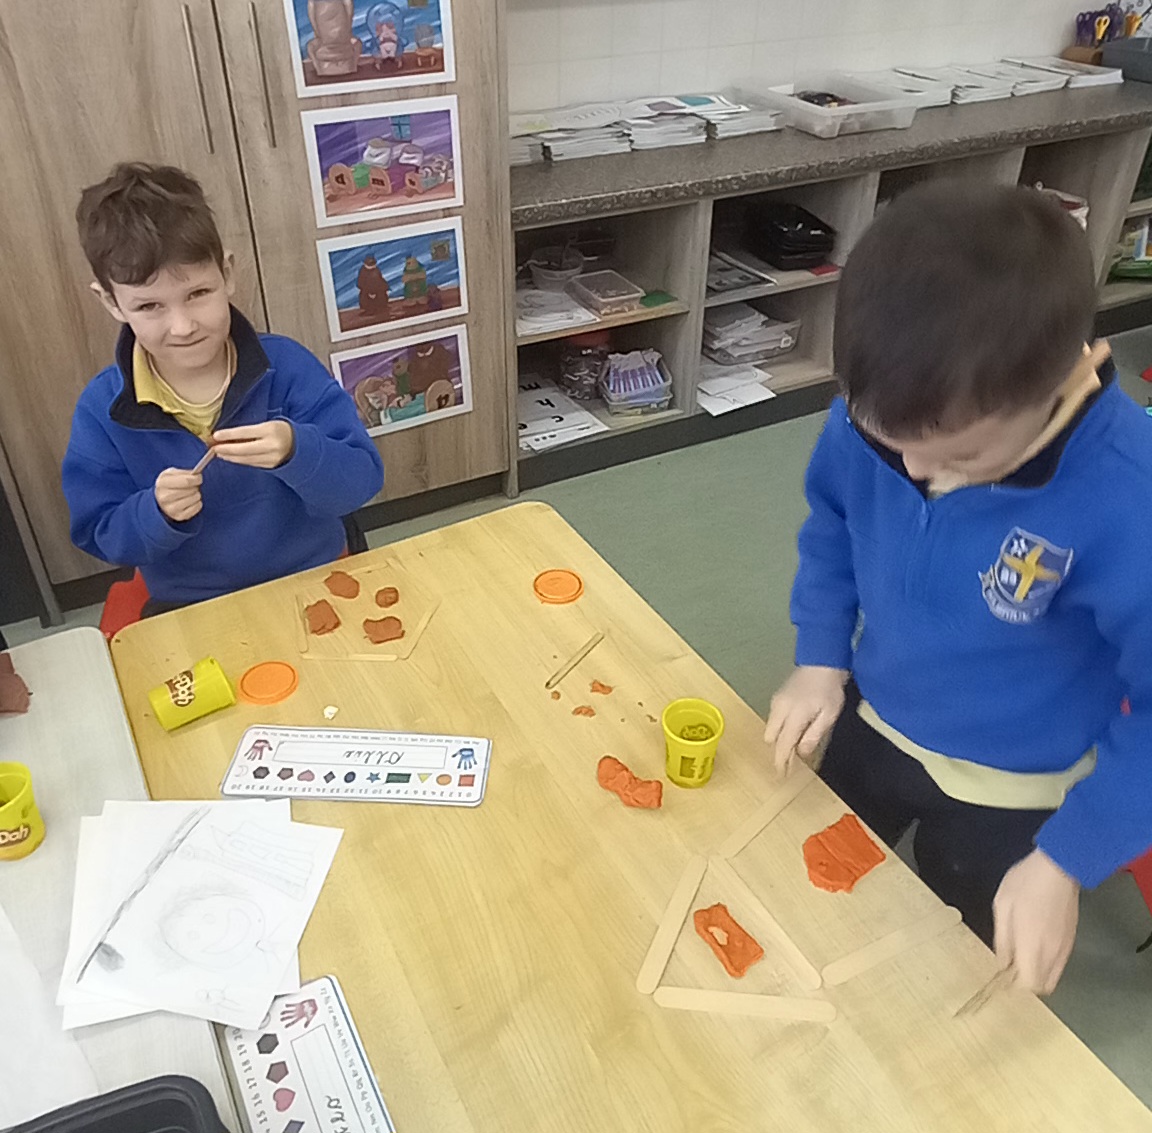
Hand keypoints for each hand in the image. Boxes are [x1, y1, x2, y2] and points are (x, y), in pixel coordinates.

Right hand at [154, 468, 202, 521]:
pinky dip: (198, 503)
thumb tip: (197, 474)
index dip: (196, 479)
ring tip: (192, 493)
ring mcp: (171, 508)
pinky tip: (192, 501)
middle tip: (194, 486)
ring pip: (194, 499)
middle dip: (196, 487)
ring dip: (197, 495)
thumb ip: (184, 472)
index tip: (198, 478)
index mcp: (162, 483)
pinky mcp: (179, 516)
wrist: (161, 499)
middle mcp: (164, 497)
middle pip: (190, 490)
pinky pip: (197, 507)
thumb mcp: (171, 474)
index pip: (186, 481)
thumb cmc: (169, 484)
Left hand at [211, 421, 294, 468]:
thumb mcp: (267, 425)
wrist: (300, 445)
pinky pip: (251, 463)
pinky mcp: (270, 466)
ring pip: (246, 458)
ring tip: (219, 453)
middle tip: (213, 448)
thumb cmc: (280, 431)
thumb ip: (250, 431)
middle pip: (244, 449)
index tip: (215, 436)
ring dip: (230, 456)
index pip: (245, 433)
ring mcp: (272, 458)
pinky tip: (231, 457)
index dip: (229, 435)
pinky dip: (239, 460)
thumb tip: (227, 437)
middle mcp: (272, 445)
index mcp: (270, 430)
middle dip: (226, 449)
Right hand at [763, 665, 847, 774]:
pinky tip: (792, 730)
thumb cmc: (829, 689)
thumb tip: (801, 753)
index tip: (781, 776)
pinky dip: (780, 728)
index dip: (782, 762)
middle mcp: (780, 710)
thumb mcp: (829, 715)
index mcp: (794, 716)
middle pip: (771, 738)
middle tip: (791, 762)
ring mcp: (777, 702)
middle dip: (778, 751)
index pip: (783, 744)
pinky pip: (773, 719)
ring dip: (779, 740)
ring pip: (770, 728)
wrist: (821, 661)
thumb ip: (814, 734)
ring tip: (793, 747)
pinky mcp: (777, 697)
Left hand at [993, 848, 1079, 994]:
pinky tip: (1035, 943)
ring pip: (1053, 976)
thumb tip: (1002, 963)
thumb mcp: (1002, 906)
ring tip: (1021, 952)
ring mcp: (1066, 947)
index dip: (1015, 985)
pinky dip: (1047, 962)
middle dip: (1027, 982)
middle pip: (1044, 986)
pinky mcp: (1072, 939)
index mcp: (1033, 946)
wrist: (1058, 868)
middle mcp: (1053, 953)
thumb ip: (1002, 939)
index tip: (1003, 975)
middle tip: (1011, 965)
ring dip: (1037, 972)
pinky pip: (1059, 962)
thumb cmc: (1025, 884)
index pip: (1030, 985)